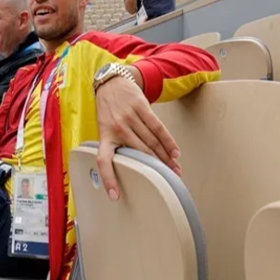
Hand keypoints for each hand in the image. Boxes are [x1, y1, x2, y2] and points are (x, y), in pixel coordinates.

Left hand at [95, 71, 180, 200]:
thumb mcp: (104, 127)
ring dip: (165, 158)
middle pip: (139, 154)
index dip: (109, 179)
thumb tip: (126, 165)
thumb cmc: (108, 110)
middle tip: (167, 182)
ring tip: (175, 170)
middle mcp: (117, 128)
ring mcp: (130, 117)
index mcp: (105, 135)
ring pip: (151, 142)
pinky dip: (168, 141)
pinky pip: (158, 128)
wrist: (112, 83)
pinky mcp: (142, 108)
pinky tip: (175, 153)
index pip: (104, 161)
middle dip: (154, 169)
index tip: (115, 196)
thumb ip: (114, 144)